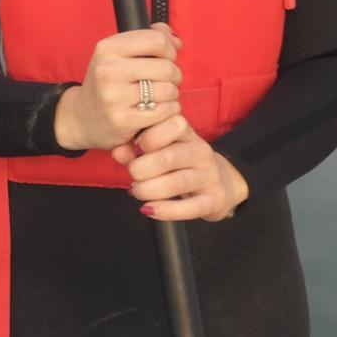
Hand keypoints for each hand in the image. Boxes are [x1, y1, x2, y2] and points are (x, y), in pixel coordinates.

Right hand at [52, 24, 181, 151]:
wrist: (82, 117)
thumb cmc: (108, 82)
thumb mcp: (118, 54)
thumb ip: (148, 39)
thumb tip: (176, 40)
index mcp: (107, 48)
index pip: (157, 40)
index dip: (169, 50)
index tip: (165, 59)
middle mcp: (107, 71)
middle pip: (166, 67)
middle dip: (174, 75)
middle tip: (166, 81)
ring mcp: (113, 97)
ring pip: (168, 90)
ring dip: (172, 94)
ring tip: (161, 96)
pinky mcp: (122, 120)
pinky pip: (164, 111)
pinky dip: (169, 110)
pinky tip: (159, 110)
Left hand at [112, 115, 248, 221]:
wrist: (219, 184)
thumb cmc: (178, 164)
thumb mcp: (159, 151)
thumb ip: (135, 150)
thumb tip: (117, 151)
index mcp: (187, 134)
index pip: (174, 125)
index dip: (149, 137)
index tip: (135, 148)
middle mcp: (201, 152)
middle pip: (170, 157)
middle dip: (142, 169)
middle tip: (132, 174)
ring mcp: (210, 176)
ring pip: (178, 183)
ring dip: (149, 190)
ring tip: (136, 191)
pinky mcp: (215, 200)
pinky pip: (191, 208)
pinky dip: (166, 211)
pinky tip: (148, 210)